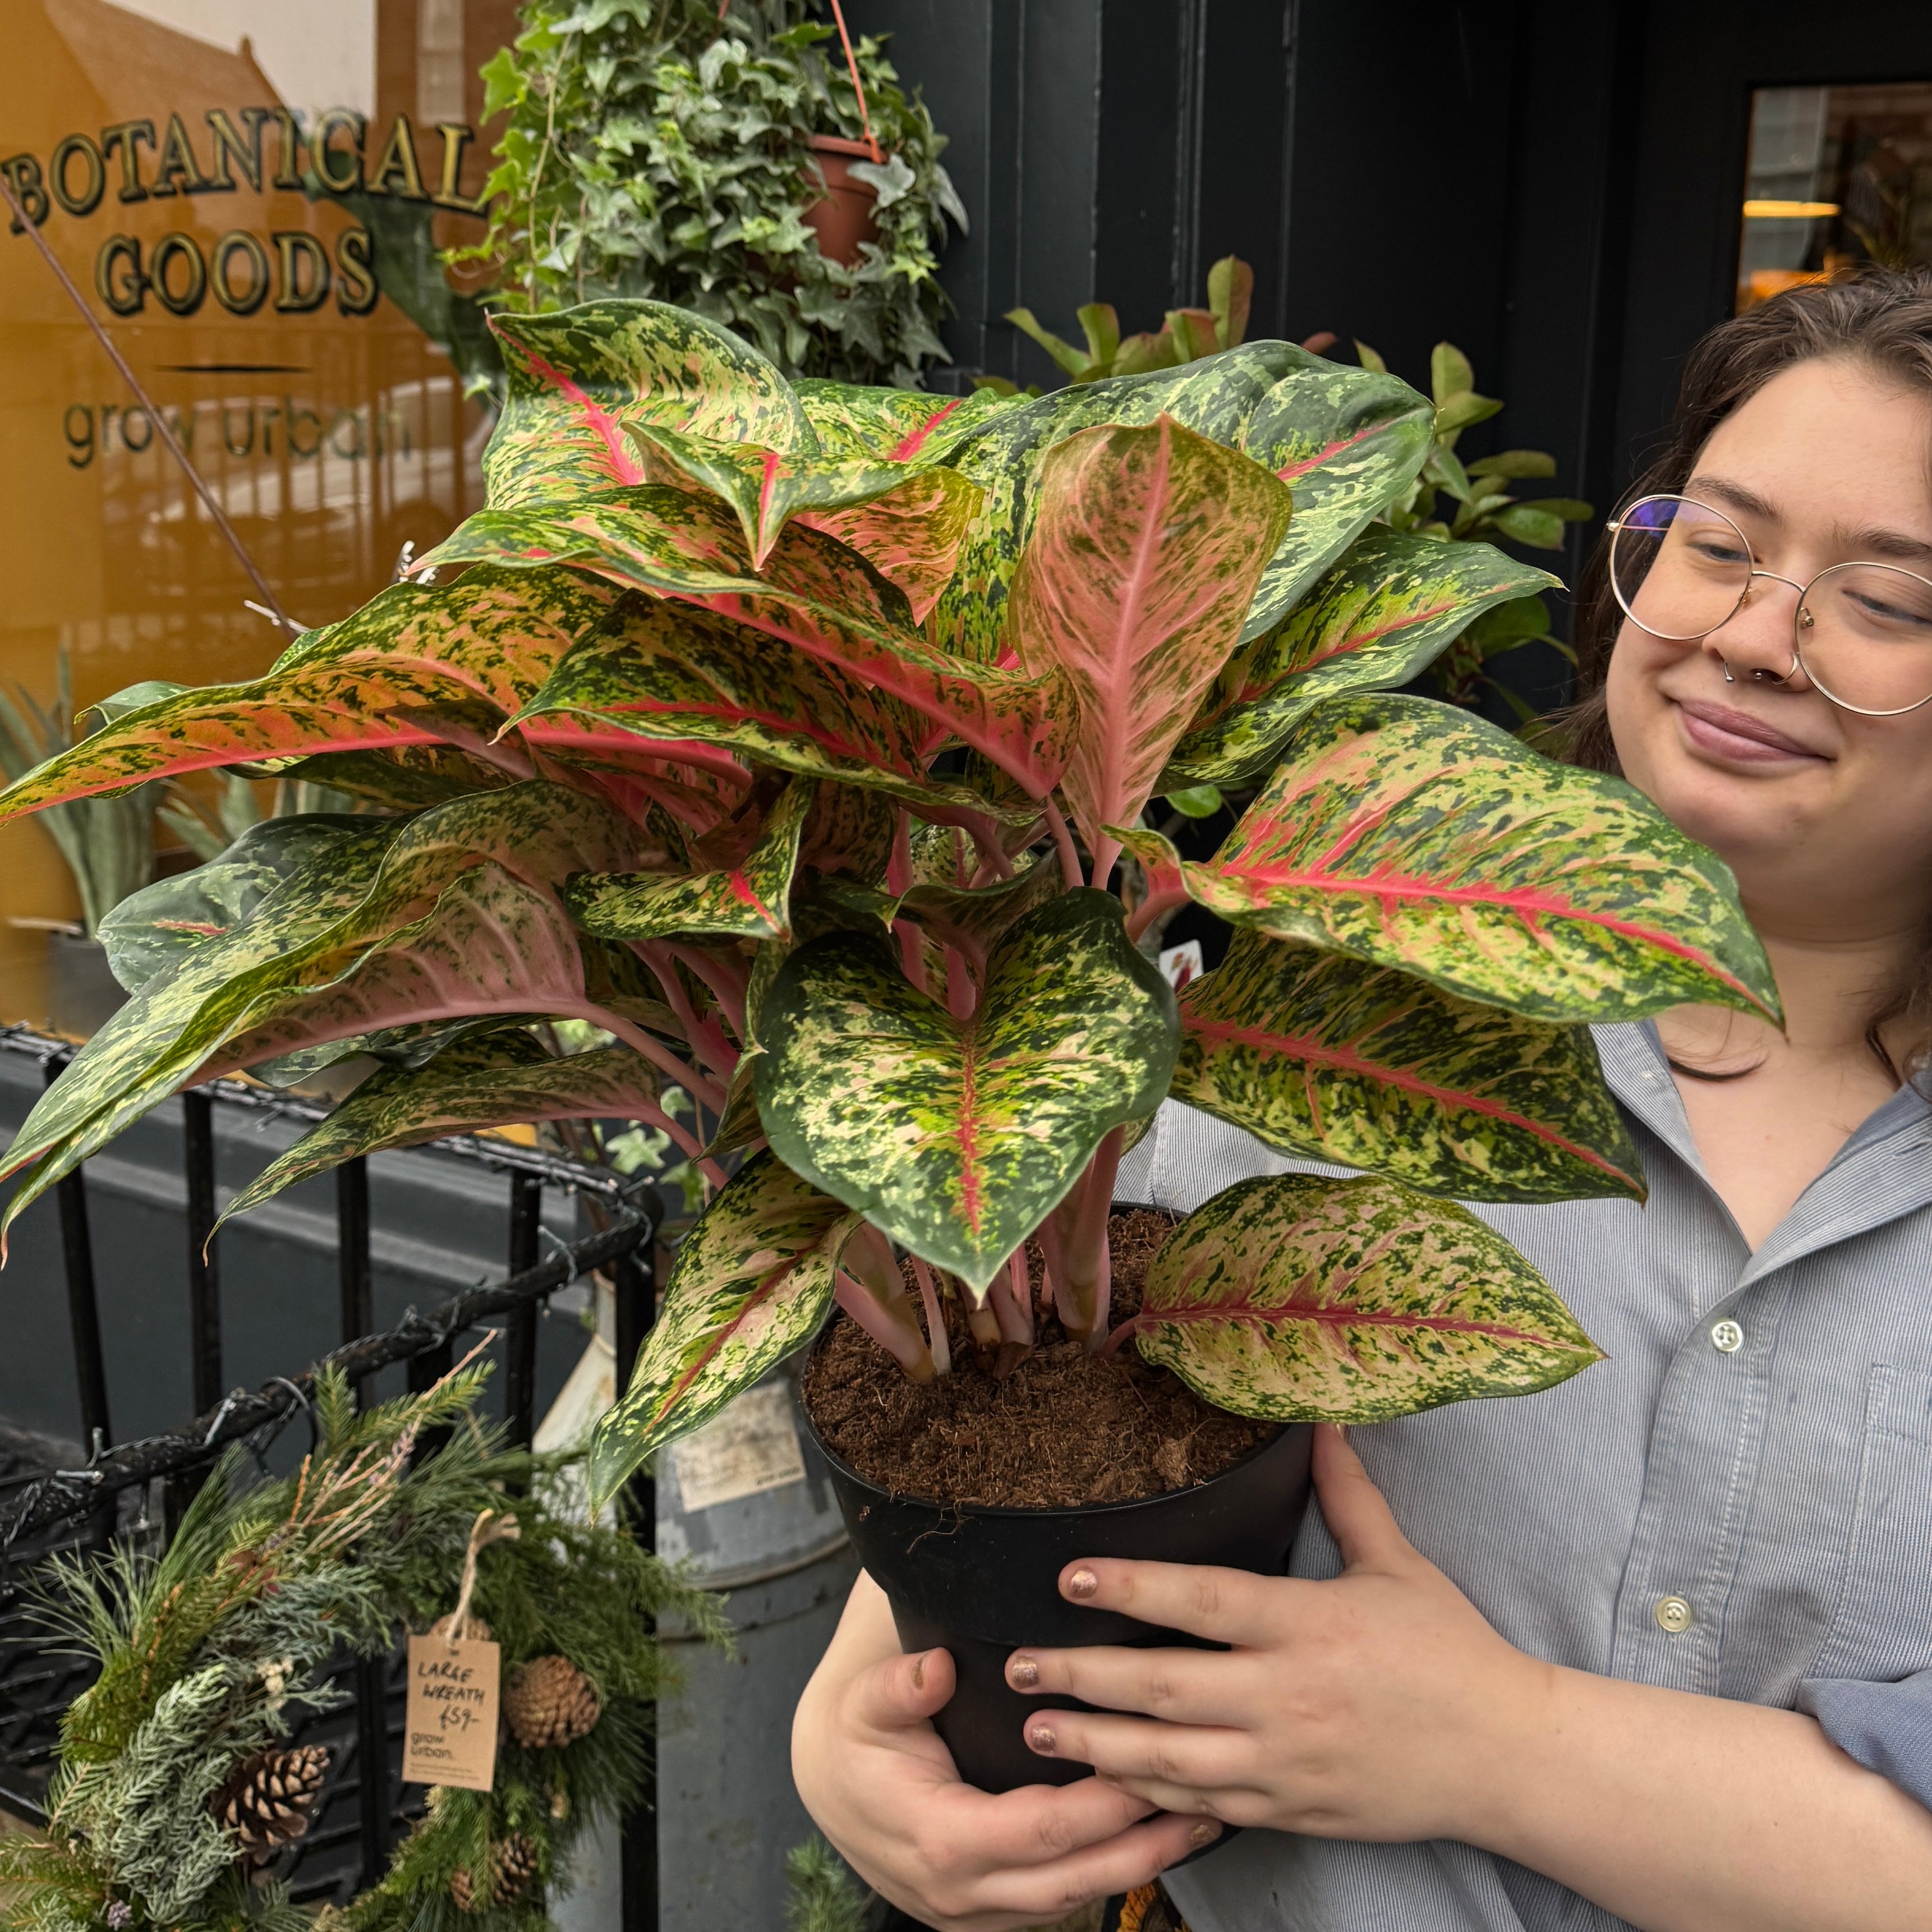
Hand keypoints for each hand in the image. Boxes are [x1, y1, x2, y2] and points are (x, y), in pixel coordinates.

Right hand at [792, 1570, 1220, 1930]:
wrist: (831, 1786)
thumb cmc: (857, 1737)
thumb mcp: (866, 1701)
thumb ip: (900, 1687)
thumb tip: (935, 1669)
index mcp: (942, 1842)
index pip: (1041, 1831)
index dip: (1101, 1803)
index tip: (1150, 1765)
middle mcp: (963, 1893)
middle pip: (1073, 1877)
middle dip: (1144, 1843)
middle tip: (1207, 1803)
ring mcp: (977, 1912)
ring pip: (1075, 1898)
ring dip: (1140, 1863)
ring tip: (1201, 1821)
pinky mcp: (991, 1912)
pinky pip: (1060, 1900)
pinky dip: (1109, 1872)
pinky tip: (1151, 1841)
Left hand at [1004, 1424, 1552, 1844]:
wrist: (1508, 1758)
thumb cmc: (1451, 1652)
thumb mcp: (1399, 1564)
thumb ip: (1349, 1494)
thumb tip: (1321, 1419)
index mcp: (1308, 1625)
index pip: (1202, 1601)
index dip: (1131, 1586)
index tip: (1070, 1577)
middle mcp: (1288, 1695)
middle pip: (1164, 1686)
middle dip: (1081, 1676)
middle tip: (1019, 1662)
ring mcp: (1286, 1760)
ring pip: (1169, 1758)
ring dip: (1095, 1743)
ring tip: (1037, 1727)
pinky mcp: (1291, 1809)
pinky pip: (1204, 1806)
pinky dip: (1149, 1796)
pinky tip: (1106, 1780)